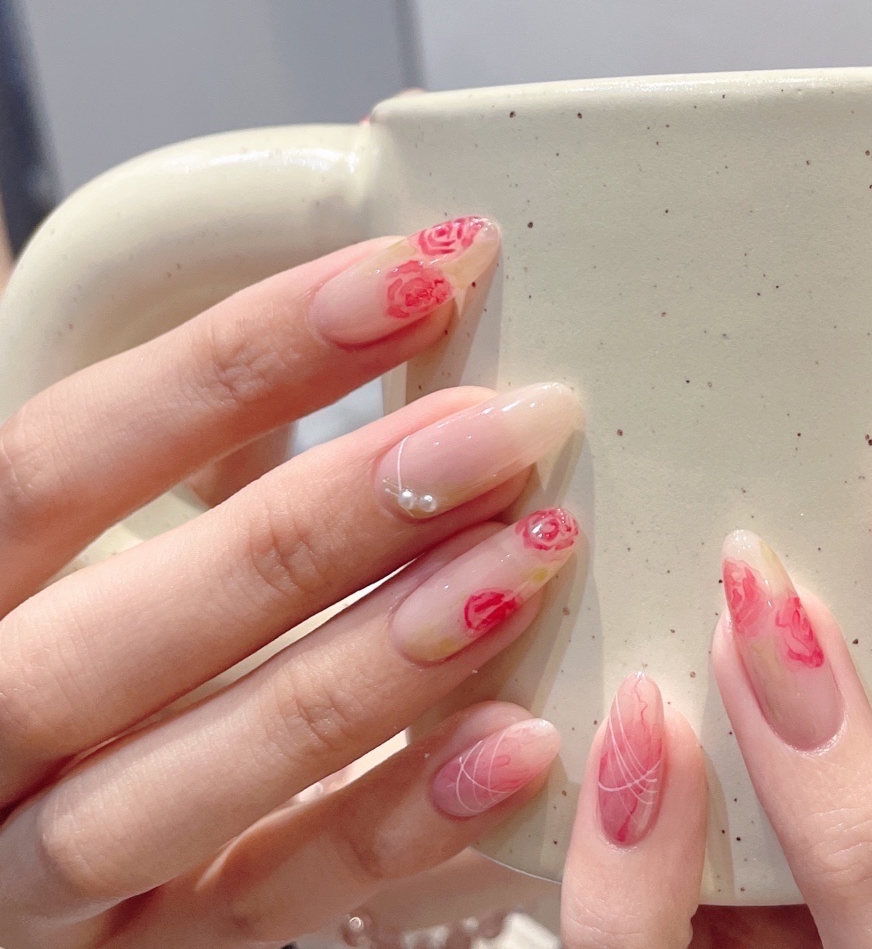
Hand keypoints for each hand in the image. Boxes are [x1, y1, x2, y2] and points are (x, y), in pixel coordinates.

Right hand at [0, 219, 593, 945]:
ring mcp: (41, 874)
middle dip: (331, 517)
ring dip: (380, 660)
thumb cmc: (72, 628)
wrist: (10, 804)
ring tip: (529, 558)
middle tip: (501, 431)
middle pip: (136, 621)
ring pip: (200, 773)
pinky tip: (521, 740)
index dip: (239, 358)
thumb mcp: (91, 529)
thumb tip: (392, 306)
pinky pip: (270, 906)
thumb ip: (199, 448)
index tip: (416, 276)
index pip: (61, 457)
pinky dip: (400, 822)